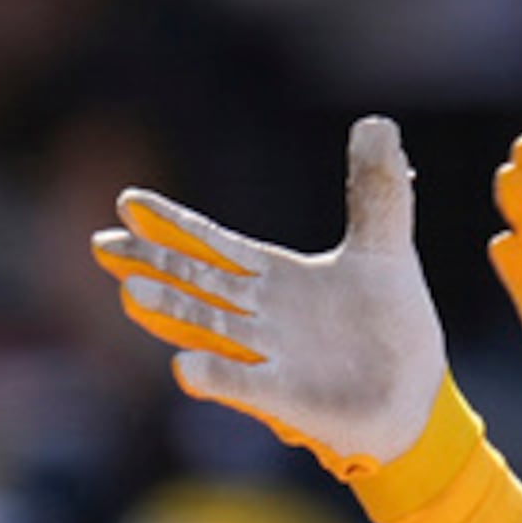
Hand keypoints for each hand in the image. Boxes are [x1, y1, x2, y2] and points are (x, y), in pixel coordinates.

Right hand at [93, 117, 450, 479]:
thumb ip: (377, 189)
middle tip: (103, 245)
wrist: (418, 396)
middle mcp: (262, 317)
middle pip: (197, 285)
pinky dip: (218, 377)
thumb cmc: (391, 326)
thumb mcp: (386, 247)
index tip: (128, 202)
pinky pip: (248, 387)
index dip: (174, 225)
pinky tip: (184, 368)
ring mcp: (271, 360)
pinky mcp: (290, 400)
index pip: (215, 246)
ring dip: (174, 313)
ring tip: (132, 294)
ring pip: (212, 330)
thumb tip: (378, 122)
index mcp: (276, 279)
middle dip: (152, 265)